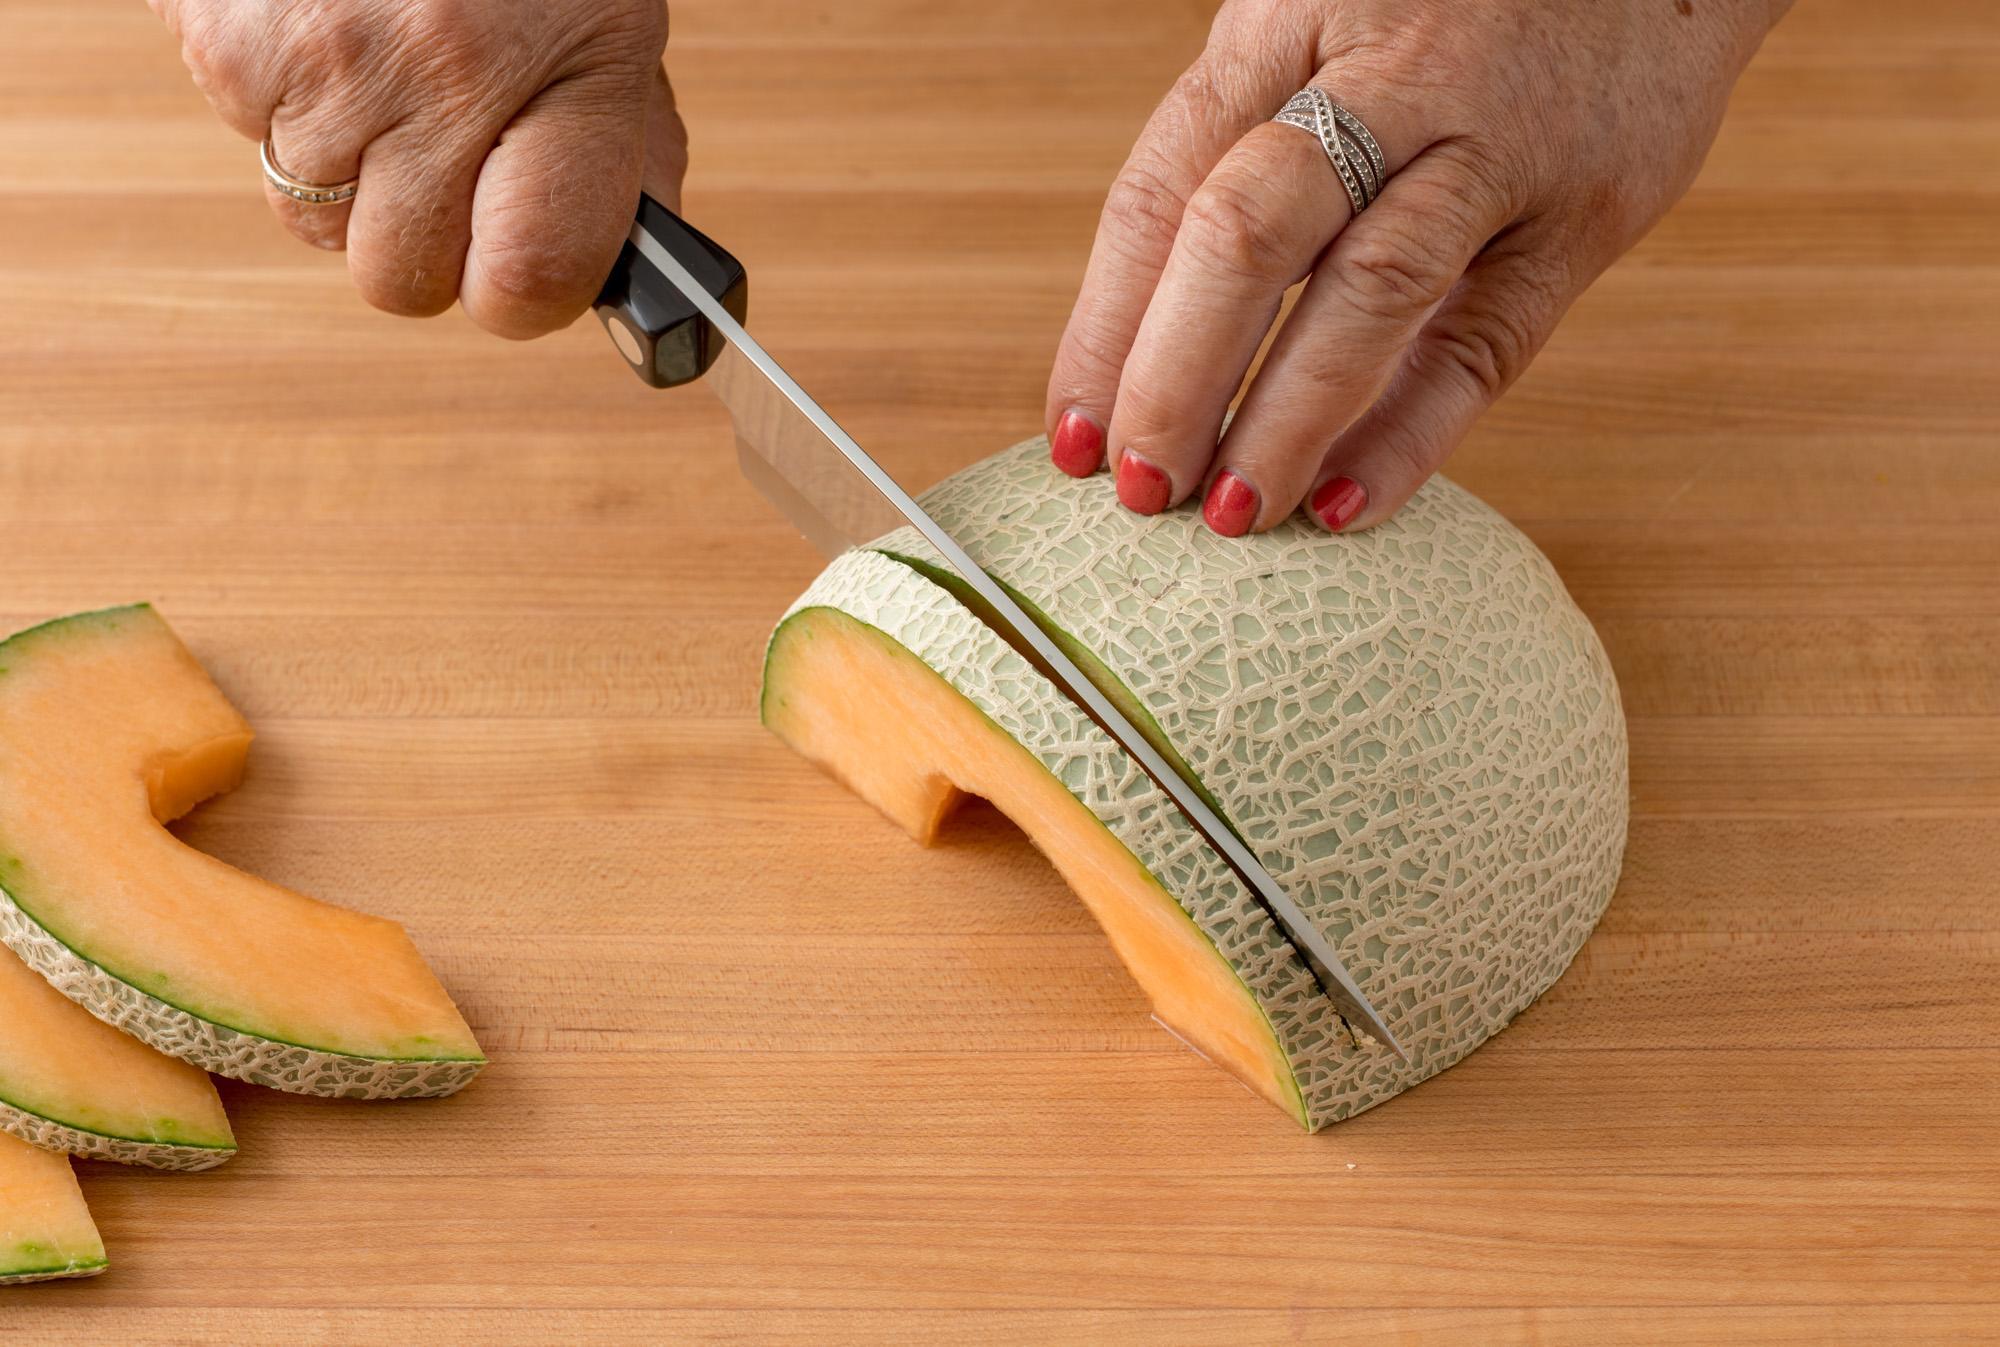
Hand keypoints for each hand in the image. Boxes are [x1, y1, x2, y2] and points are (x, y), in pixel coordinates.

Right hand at [152, 0, 687, 338]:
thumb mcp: (614, 28)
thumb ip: (627, 158)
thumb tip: (631, 281)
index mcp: (568, 74)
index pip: (527, 282)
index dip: (521, 295)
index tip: (523, 267)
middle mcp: (441, 73)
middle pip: (401, 280)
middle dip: (423, 241)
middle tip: (446, 154)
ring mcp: (324, 59)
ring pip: (314, 221)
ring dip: (349, 170)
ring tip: (387, 67)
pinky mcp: (224, 39)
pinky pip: (248, 141)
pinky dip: (283, 104)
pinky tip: (329, 28)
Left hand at [1045, 0, 1788, 533]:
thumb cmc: (1456, 8)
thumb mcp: (1323, 29)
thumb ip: (1247, 154)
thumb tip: (1146, 345)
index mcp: (1289, 22)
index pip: (1166, 187)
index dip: (1107, 323)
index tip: (1070, 434)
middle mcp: (1386, 75)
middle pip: (1251, 233)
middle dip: (1178, 377)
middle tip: (1140, 487)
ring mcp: (1495, 140)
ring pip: (1371, 290)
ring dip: (1286, 418)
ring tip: (1231, 514)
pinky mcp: (1586, 209)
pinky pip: (1486, 341)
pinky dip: (1411, 434)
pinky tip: (1346, 506)